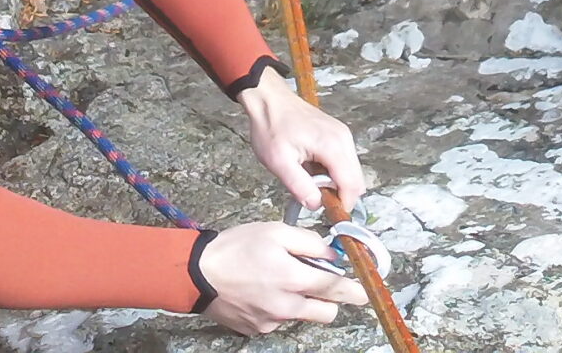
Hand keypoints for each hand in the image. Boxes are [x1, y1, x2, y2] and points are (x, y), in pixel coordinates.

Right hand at [194, 222, 369, 334]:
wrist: (196, 274)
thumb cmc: (235, 247)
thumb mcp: (275, 231)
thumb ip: (309, 242)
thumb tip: (331, 253)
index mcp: (292, 278)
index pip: (335, 289)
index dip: (354, 290)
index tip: (366, 292)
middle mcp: (285, 306)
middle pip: (326, 313)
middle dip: (330, 300)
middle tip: (320, 282)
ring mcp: (271, 321)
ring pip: (302, 315)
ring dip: (302, 302)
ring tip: (281, 281)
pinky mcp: (257, 329)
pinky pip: (280, 320)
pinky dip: (279, 307)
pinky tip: (263, 291)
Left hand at [238, 70, 365, 212]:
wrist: (269, 100)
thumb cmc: (271, 127)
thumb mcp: (279, 162)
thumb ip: (300, 186)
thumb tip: (317, 205)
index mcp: (333, 146)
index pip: (352, 185)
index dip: (343, 205)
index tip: (327, 215)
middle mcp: (344, 139)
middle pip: (356, 180)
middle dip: (340, 196)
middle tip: (315, 201)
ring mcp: (343, 136)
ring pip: (351, 172)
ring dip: (336, 185)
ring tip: (310, 185)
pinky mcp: (338, 135)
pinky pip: (344, 162)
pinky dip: (333, 173)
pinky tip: (312, 172)